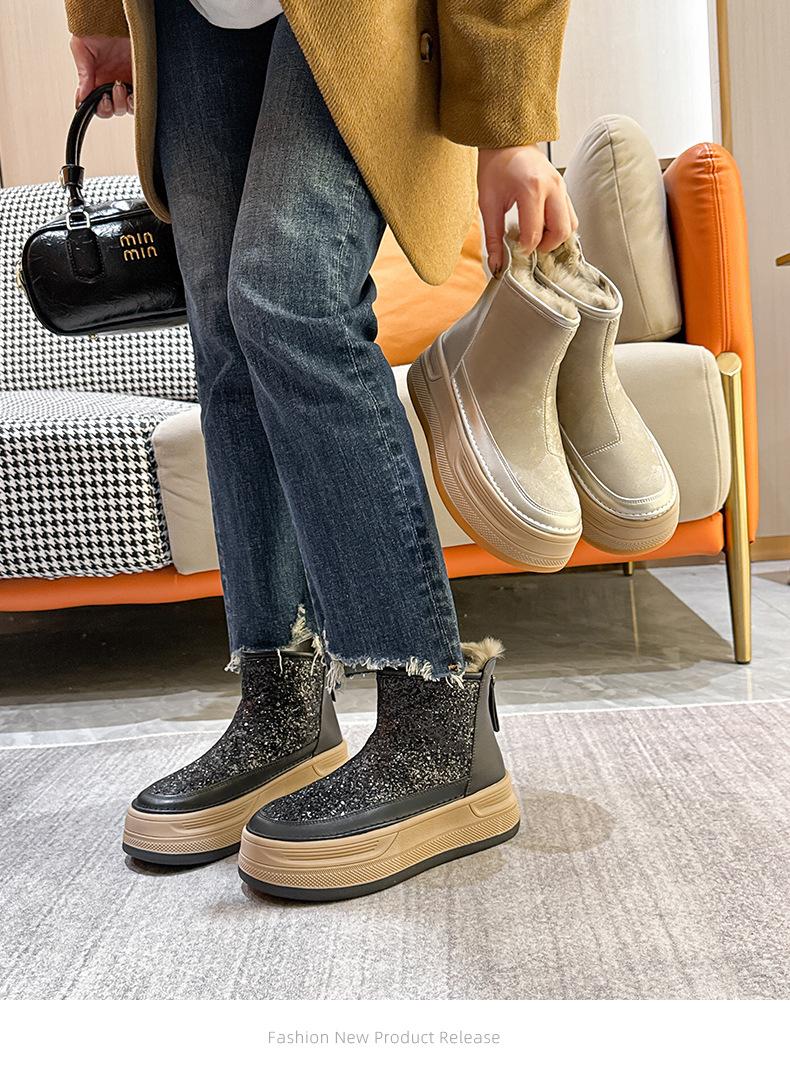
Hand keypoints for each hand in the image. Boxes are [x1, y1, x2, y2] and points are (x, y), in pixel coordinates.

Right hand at [70, 35, 132, 116]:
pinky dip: (137, 102)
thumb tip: (81, 97)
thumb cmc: (97, 28)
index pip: (96, 105)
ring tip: (121, 88)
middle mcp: (110, 83)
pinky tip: (133, 94)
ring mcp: (126, 83)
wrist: (118, 16)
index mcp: (95, 80)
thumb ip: (83, 74)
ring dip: (122, 104)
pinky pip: (140, 100)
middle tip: (110, 91)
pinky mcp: (140, 80)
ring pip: (125, 108)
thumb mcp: (82, 48)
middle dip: (110, 106)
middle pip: (111, 110)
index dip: (98, 108)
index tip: (100, 99)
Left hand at [477, 145, 577, 273]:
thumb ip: (493, 237)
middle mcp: (553, 187)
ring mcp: (562, 186)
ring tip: (534, 235)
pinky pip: (570, 215)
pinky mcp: (564, 188)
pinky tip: (542, 227)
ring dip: (555, 238)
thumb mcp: (488, 203)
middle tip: (527, 246)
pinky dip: (559, 227)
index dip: (525, 249)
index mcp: (532, 188)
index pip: (535, 234)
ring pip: (571, 225)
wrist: (506, 140)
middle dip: (544, 246)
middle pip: (561, 232)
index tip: (514, 250)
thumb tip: (496, 265)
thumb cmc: (495, 167)